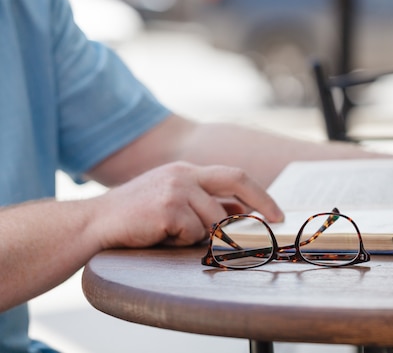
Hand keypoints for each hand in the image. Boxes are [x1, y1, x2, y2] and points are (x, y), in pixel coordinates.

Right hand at [92, 162, 283, 248]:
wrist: (96, 223)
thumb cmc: (137, 215)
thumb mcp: (174, 199)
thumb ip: (205, 202)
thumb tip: (242, 211)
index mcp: (187, 171)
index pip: (234, 176)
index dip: (259, 194)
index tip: (276, 211)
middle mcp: (184, 174)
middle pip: (235, 182)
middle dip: (261, 203)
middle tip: (275, 223)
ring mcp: (176, 189)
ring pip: (213, 220)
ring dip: (201, 235)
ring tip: (173, 232)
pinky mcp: (167, 208)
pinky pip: (192, 234)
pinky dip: (180, 242)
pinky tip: (159, 235)